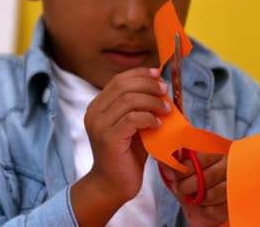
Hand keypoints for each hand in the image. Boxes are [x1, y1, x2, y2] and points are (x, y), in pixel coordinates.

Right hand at [71, 67, 171, 225]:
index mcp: (98, 106)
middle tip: (165, 91)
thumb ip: (142, 107)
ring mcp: (99, 125)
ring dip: (152, 102)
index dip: (139, 74)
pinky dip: (148, 118)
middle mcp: (94, 112)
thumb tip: (161, 88)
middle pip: (123, 86)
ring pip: (128, 100)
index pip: (118, 80)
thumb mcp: (135, 125)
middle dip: (148, 85)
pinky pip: (132, 119)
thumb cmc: (127, 155)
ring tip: (166, 110)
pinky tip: (158, 124)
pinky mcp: (108, 138)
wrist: (113, 184)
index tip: (158, 74)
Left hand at [162, 153, 228, 226]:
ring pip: (211, 195)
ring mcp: (235, 185)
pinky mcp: (234, 204)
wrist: (213, 195)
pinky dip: (205, 210)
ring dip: (196, 198)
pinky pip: (215, 210)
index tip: (174, 175)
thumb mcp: (186, 167)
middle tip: (179, 188)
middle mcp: (229, 167)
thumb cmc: (199, 176)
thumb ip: (173, 160)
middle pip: (205, 178)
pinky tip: (203, 204)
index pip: (199, 159)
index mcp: (217, 153)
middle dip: (186, 186)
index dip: (183, 169)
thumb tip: (161, 158)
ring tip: (193, 196)